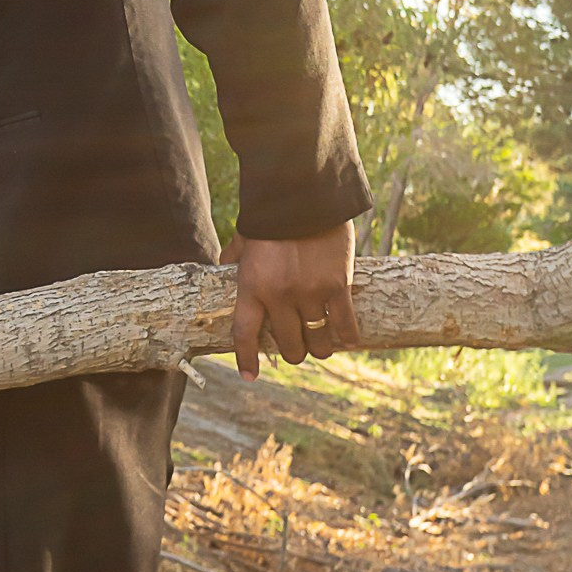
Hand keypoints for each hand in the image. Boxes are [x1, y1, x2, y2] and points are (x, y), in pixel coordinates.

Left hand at [223, 223, 358, 381]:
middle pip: (288, 345)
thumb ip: (233, 258)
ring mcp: (310, 294)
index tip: (249, 377)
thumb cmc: (270, 216)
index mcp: (252, 287)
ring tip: (322, 347)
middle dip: (293, 353)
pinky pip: (345, 325)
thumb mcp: (243, 239)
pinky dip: (347, 337)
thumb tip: (223, 266)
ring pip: (317, 342)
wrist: (303, 194)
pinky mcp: (337, 286)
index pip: (245, 335)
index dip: (247, 360)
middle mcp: (279, 296)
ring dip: (320, 349)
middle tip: (298, 349)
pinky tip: (348, 341)